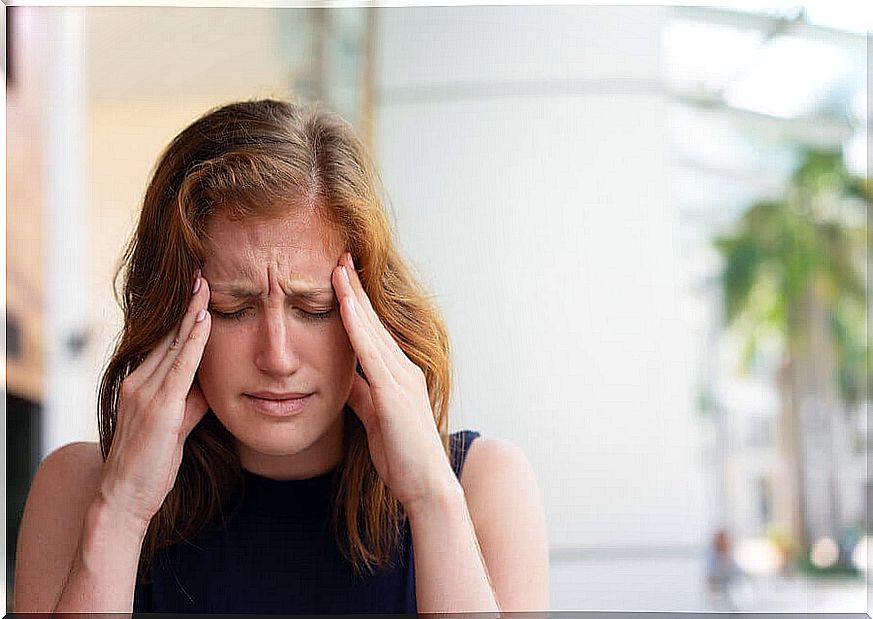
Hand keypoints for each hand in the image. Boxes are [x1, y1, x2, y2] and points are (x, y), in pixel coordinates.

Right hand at [98, 272, 211, 526]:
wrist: (125, 498)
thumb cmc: (151, 465)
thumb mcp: (176, 427)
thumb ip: (190, 403)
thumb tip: (209, 386)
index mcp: (140, 385)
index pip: (166, 343)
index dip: (183, 318)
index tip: (197, 292)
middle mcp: (138, 382)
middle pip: (168, 336)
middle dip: (187, 306)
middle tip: (202, 275)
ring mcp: (145, 393)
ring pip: (174, 345)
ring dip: (192, 314)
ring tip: (205, 287)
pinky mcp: (158, 407)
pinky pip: (181, 367)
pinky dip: (194, 342)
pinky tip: (204, 322)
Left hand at [331, 253, 457, 509]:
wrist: (426, 487)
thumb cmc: (402, 457)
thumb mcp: (373, 418)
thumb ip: (360, 394)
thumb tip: (342, 376)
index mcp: (398, 375)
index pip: (371, 332)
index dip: (356, 304)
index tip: (339, 278)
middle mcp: (404, 370)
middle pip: (373, 321)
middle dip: (355, 289)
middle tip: (339, 257)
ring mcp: (402, 379)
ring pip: (371, 330)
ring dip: (353, 297)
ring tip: (337, 269)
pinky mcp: (395, 393)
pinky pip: (371, 353)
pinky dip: (357, 326)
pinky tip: (344, 305)